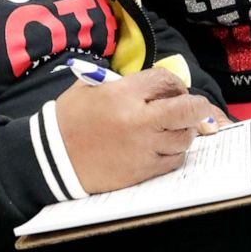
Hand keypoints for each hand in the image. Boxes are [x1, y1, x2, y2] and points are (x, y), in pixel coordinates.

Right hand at [54, 68, 219, 193]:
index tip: (175, 89)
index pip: (166, 81)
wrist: (52, 156)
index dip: (175, 83)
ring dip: (185, 132)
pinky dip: (174, 153)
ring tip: (176, 129)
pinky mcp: (142, 171)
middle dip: (198, 107)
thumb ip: (125, 82)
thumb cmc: (70, 118)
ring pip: (184, 138)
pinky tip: (164, 148)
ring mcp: (143, 148)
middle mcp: (138, 120)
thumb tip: (156, 86)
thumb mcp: (92, 86)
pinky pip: (173, 160)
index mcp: (124, 93)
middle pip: (186, 110)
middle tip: (199, 108)